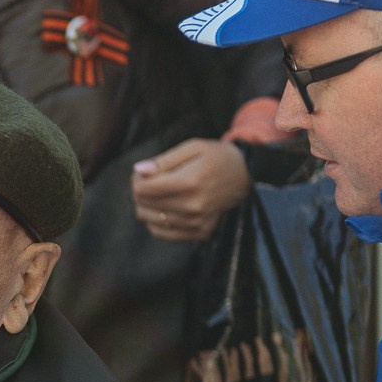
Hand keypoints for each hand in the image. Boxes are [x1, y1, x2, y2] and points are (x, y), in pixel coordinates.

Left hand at [131, 138, 252, 241]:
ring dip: (146, 207)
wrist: (245, 175)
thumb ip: (164, 160)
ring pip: (150, 221)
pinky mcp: (200, 233)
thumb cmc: (216, 158)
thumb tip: (139, 171)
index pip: (144, 189)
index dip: (137, 180)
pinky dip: (156, 222)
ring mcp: (197, 223)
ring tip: (157, 194)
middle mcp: (193, 206)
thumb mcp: (193, 147)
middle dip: (139, 191)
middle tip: (149, 181)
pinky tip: (163, 208)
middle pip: (144, 205)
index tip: (143, 173)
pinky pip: (162, 234)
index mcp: (190, 182)